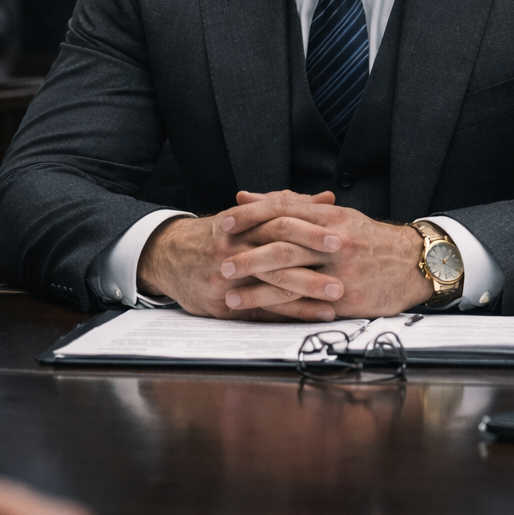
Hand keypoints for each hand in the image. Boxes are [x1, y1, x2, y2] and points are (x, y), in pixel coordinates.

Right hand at [137, 189, 343, 320]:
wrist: (168, 256)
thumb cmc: (218, 234)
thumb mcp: (248, 215)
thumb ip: (288, 206)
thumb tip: (328, 200)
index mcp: (243, 223)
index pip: (280, 222)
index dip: (311, 230)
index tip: (340, 236)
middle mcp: (234, 249)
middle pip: (277, 254)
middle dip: (313, 265)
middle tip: (344, 273)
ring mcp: (227, 279)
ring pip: (271, 286)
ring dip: (307, 294)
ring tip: (336, 298)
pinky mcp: (222, 304)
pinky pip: (261, 311)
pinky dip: (290, 314)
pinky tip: (315, 314)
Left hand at [222, 190, 432, 318]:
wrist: (415, 263)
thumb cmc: (369, 239)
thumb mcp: (335, 215)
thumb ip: (291, 206)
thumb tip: (246, 197)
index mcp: (331, 216)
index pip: (284, 209)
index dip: (252, 215)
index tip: (225, 223)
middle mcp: (335, 241)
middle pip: (283, 244)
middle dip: (248, 254)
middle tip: (220, 261)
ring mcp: (341, 270)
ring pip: (292, 276)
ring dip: (256, 287)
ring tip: (229, 293)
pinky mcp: (346, 298)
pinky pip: (307, 304)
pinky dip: (279, 308)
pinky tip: (259, 312)